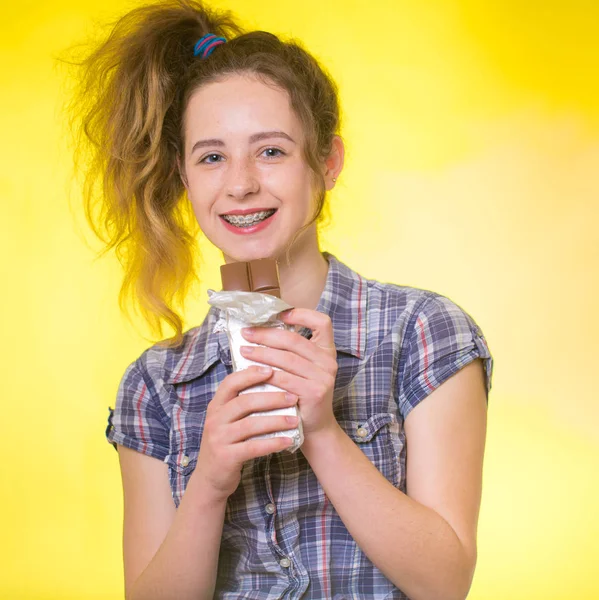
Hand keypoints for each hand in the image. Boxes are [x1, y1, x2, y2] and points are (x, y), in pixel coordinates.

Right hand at [194, 365, 298, 500]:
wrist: (210, 479)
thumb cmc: (226, 443)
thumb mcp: (227, 420)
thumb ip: (242, 403)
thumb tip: (271, 382)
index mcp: (216, 406)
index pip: (231, 383)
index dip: (250, 374)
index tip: (271, 369)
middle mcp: (215, 419)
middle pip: (244, 402)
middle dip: (271, 398)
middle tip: (293, 397)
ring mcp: (219, 438)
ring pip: (250, 424)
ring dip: (276, 420)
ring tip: (295, 419)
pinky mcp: (226, 457)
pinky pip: (253, 447)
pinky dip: (272, 443)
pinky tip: (288, 440)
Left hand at [239, 309, 337, 436]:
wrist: (314, 428)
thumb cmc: (302, 394)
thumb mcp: (303, 370)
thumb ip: (291, 352)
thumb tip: (259, 331)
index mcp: (327, 351)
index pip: (323, 322)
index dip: (302, 314)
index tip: (281, 314)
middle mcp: (328, 362)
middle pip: (294, 340)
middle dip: (266, 334)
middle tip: (246, 333)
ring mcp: (323, 377)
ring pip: (286, 359)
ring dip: (261, 353)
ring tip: (244, 350)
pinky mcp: (314, 393)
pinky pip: (283, 379)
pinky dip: (265, 373)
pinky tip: (251, 372)